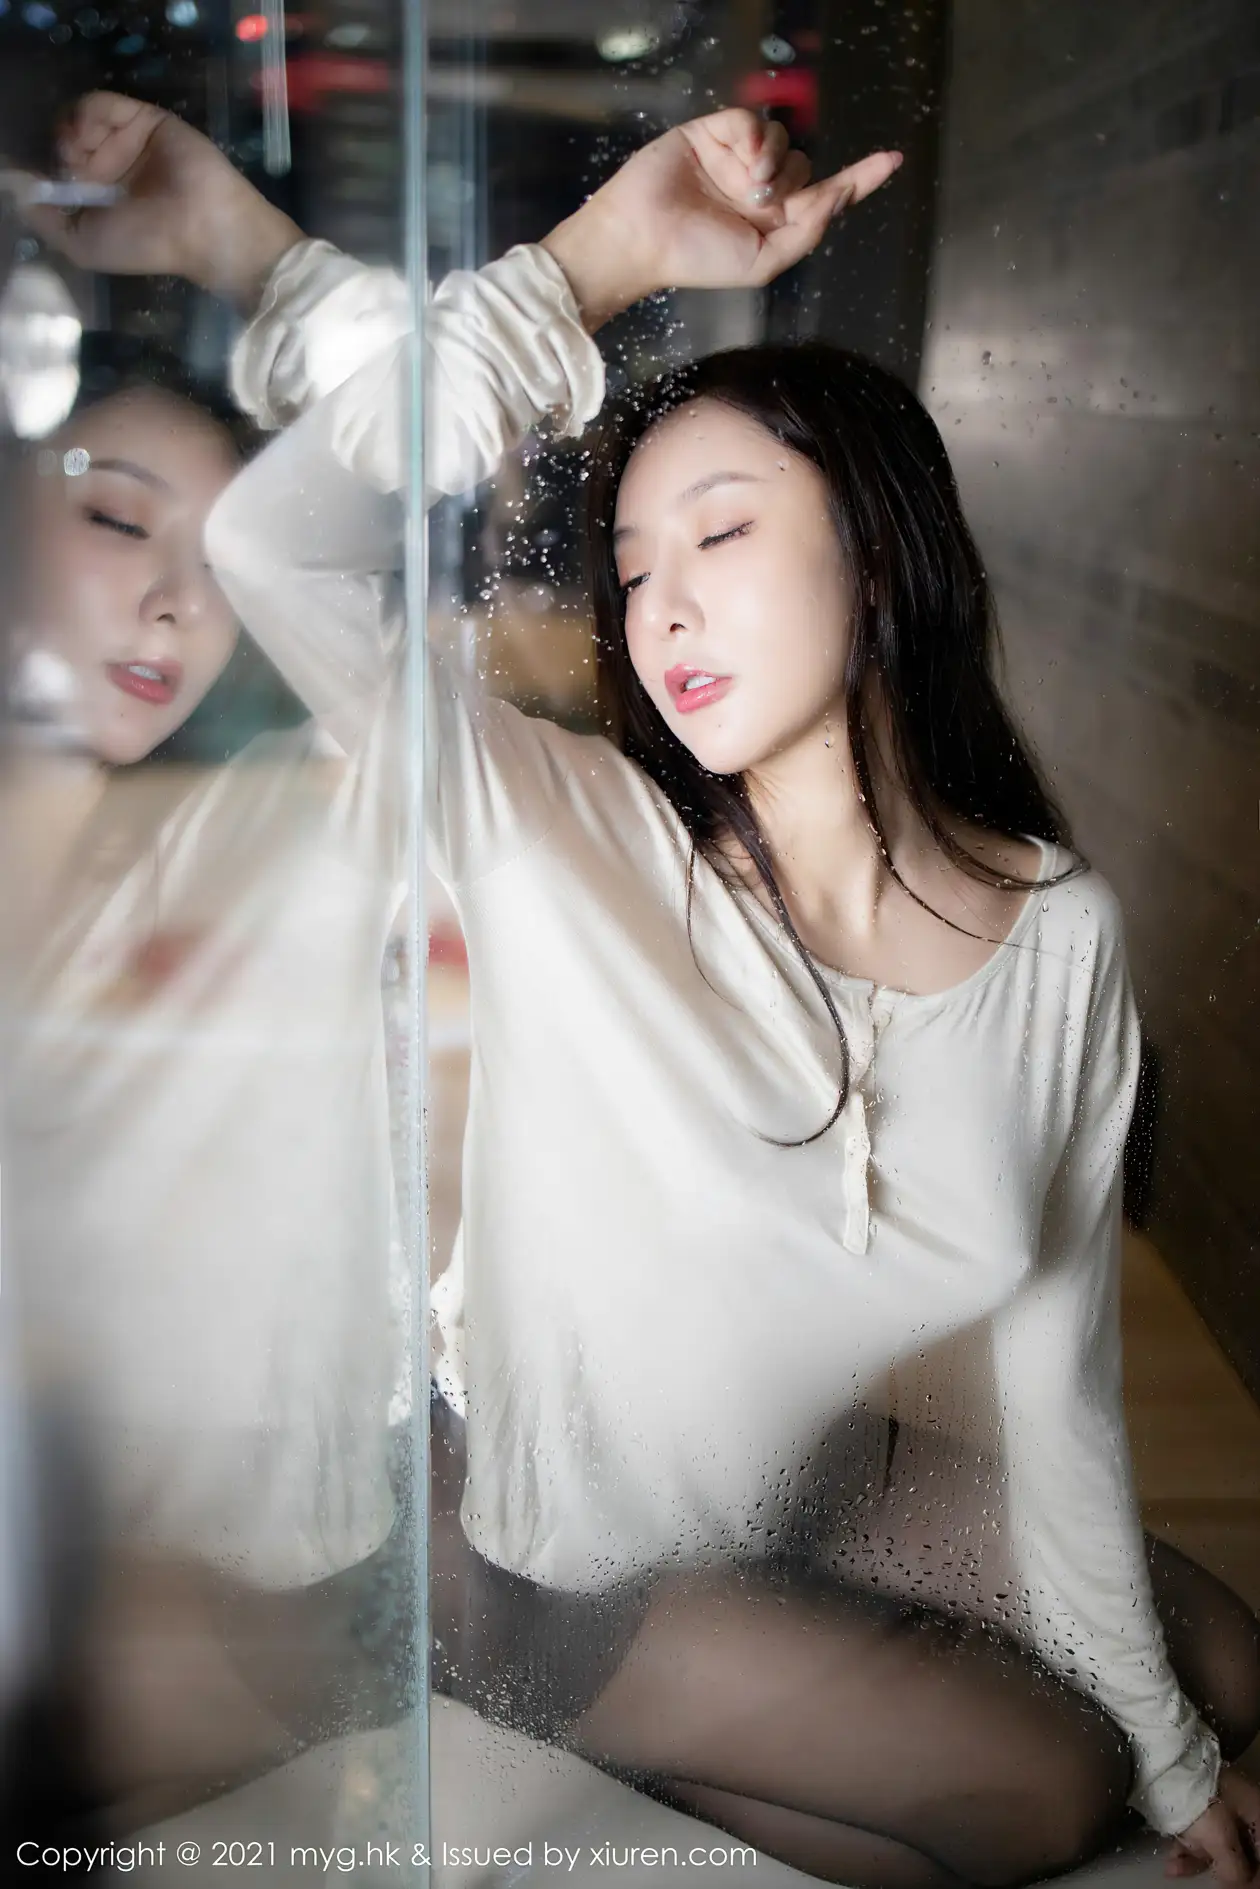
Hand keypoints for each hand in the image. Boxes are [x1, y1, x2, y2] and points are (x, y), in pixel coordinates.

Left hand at [19, 91, 301, 312]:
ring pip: (79, 119)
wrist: (201, 227)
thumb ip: (44, 215)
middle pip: (64, 139)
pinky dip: (87, 113)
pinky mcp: (143, 117)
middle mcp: (110, 167)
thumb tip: (15, 183)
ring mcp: (126, 141)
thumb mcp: (81, 243)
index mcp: (98, 198)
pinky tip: (86, 134)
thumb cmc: (146, 244)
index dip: (42, 166)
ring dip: (68, 132)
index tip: (38, 175)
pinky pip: (102, 104)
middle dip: (56, 149)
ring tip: (76, 153)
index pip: (57, 169)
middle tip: (66, 167)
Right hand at [539, 106, 901, 331]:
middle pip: (806, 166)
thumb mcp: (763, 262)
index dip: (860, 178)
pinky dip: (753, 139)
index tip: (892, 160)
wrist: (644, 239)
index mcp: (773, 222)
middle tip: (762, 204)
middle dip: (794, 184)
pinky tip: (739, 160)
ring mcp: (737, 160)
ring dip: (774, 161)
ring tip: (748, 186)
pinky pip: (752, 122)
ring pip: (783, 141)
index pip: (826, 194)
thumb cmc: (697, 260)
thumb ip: (805, 232)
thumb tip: (837, 195)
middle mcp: (759, 188)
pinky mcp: (715, 133)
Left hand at [1165, 1767, 1259, 1884]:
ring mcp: (1220, 1806)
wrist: (1161, 1765)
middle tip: (1213, 1881)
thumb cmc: (1199, 1801)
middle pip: (1241, 1851)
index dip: (1255, 1876)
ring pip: (1216, 1845)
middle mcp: (1243, 1810)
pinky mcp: (1199, 1806)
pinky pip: (1199, 1835)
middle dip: (1223, 1870)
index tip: (1240, 1886)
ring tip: (1174, 1869)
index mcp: (1256, 1812)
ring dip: (1197, 1862)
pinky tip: (1172, 1864)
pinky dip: (1187, 1851)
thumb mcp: (1221, 1839)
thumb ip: (1235, 1869)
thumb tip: (1238, 1884)